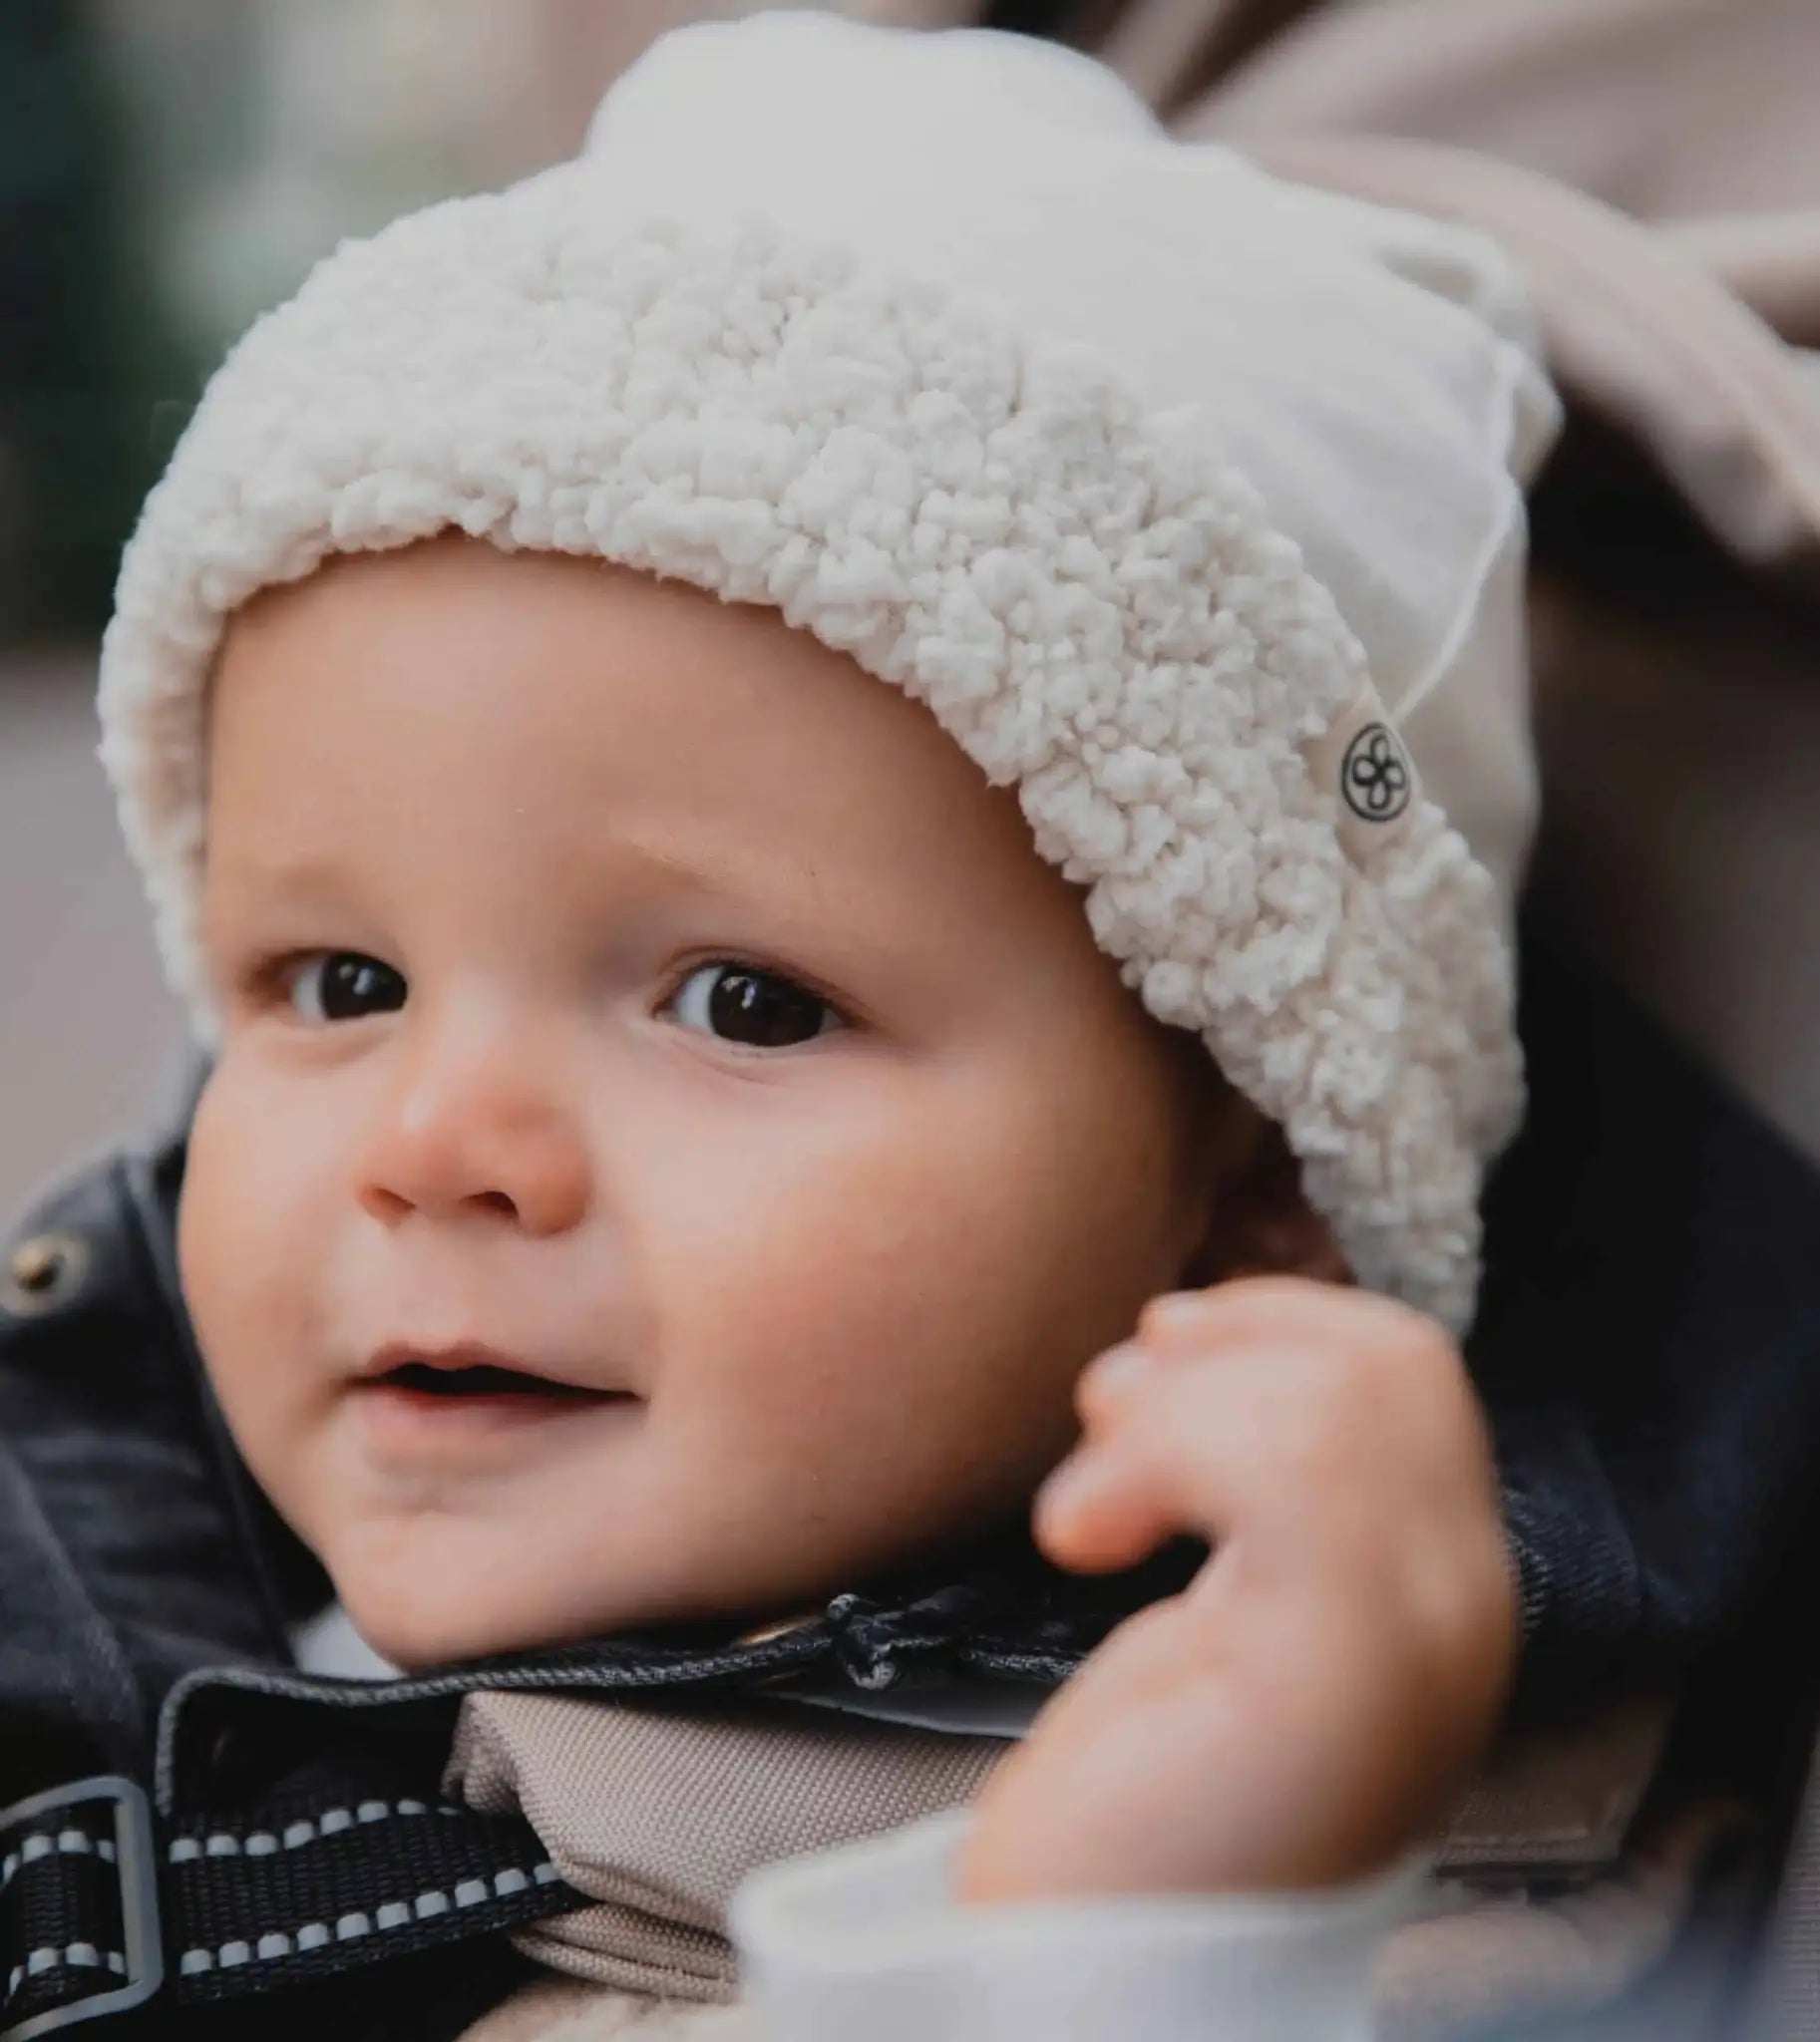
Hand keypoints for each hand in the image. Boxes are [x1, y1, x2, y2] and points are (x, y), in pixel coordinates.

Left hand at [956, 1278, 1516, 1903]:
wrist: (1101, 1969)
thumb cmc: (1141, 1795)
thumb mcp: (1214, 1606)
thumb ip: (1250, 1488)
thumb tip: (1186, 1331)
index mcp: (1433, 1583)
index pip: (1410, 1367)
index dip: (1278, 1316)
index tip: (1166, 1344)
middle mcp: (1462, 1610)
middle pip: (1387, 1359)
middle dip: (1230, 1341)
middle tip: (1114, 1409)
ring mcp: (1422, 1643)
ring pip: (1341, 1400)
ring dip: (1173, 1408)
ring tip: (1091, 1497)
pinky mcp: (1345, 1675)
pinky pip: (1291, 1472)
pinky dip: (1156, 1459)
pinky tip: (1079, 1536)